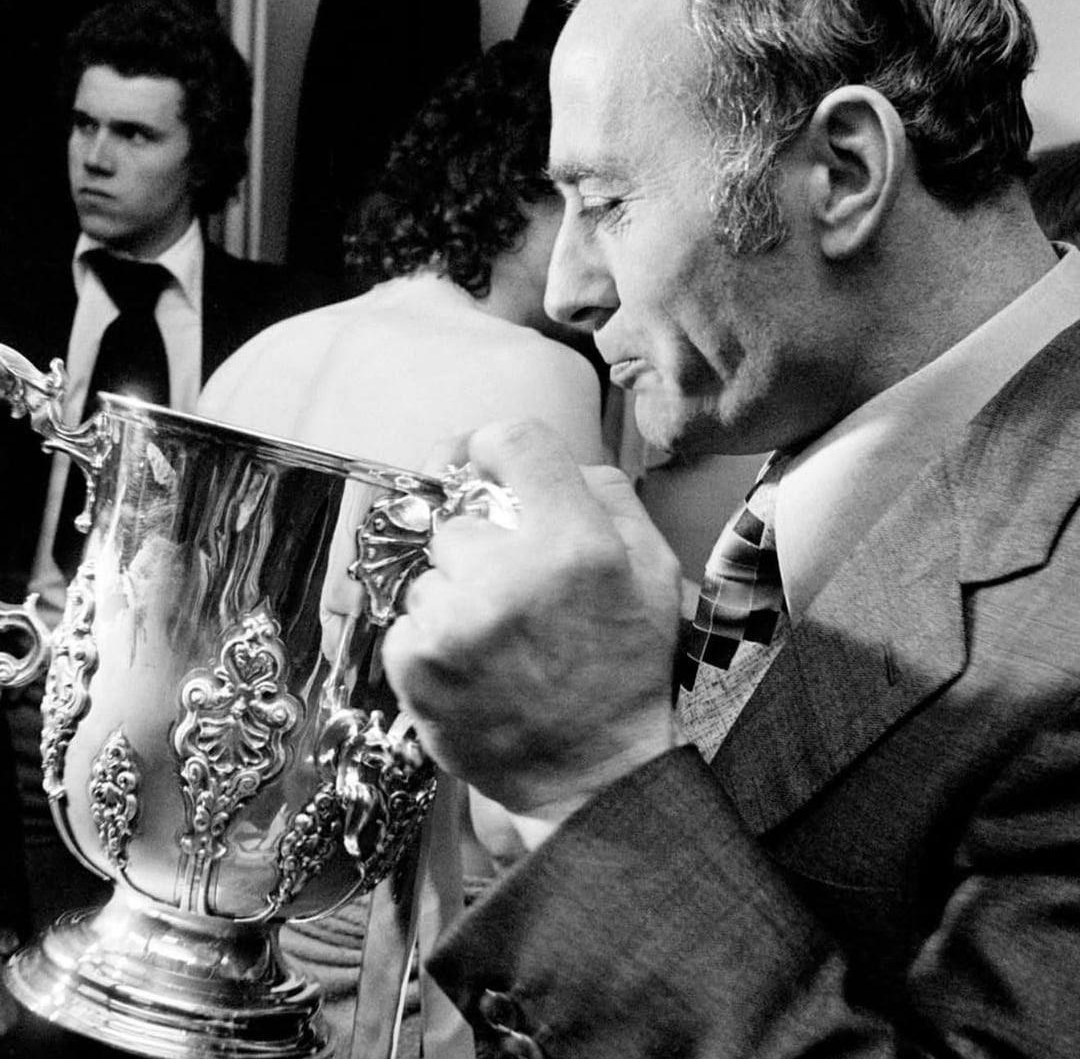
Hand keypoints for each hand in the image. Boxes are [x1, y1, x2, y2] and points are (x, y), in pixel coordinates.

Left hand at [381, 420, 684, 822]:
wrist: (594, 780)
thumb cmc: (626, 670)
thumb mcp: (654, 571)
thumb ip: (606, 495)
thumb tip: (540, 461)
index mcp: (577, 544)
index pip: (513, 440)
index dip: (499, 449)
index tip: (494, 469)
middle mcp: (510, 575)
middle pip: (462, 513)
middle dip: (485, 543)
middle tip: (516, 590)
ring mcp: (456, 620)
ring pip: (431, 568)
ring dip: (456, 593)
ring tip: (498, 639)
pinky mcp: (415, 663)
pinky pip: (407, 615)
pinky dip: (433, 635)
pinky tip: (472, 666)